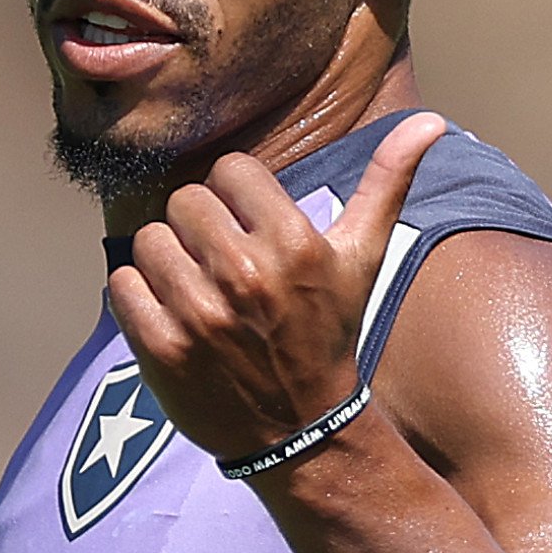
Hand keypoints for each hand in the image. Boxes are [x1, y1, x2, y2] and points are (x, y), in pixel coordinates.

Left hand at [106, 112, 446, 461]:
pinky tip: (171, 315)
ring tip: (195, 289)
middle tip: (220, 264)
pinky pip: (121, 286)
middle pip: (184, 201)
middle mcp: (246, 276)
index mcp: (294, 244)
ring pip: (148, 240)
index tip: (249, 230)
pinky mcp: (163, 350)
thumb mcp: (364, 260)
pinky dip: (138, 296)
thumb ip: (387, 184)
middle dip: (199, 229)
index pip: (230, 170)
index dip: (236, 197)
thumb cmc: (328, 335)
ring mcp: (200, 315)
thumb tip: (430, 120)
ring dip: (166, 262)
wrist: (302, 432)